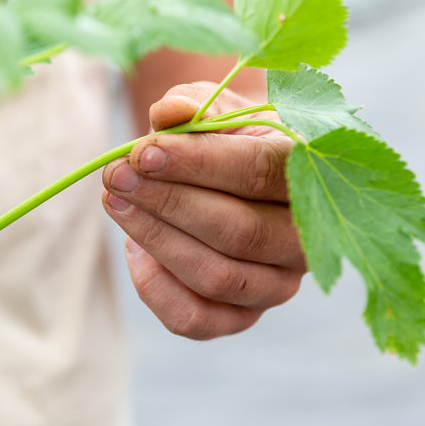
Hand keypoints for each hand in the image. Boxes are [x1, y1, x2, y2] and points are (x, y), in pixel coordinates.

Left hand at [102, 82, 305, 339]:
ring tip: (115, 201)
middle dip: (168, 202)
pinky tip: (134, 249)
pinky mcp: (244, 315)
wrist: (232, 170)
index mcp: (309, 174)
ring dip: (156, 239)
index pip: (259, 172)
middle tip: (116, 175)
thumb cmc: (224, 134)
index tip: (143, 152)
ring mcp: (279, 284)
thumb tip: (171, 114)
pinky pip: (197, 320)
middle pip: (239, 230)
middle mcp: (304, 238)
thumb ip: (194, 105)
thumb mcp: (214, 107)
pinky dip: (156, 288)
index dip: (198, 163)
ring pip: (217, 276)